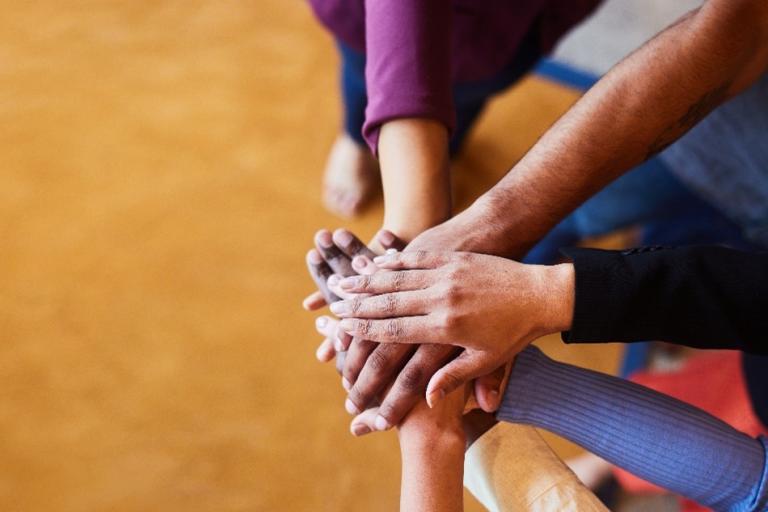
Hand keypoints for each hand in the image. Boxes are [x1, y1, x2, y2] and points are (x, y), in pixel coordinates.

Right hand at [304, 229, 508, 429]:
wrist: (541, 293)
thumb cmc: (514, 333)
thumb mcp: (486, 360)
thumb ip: (452, 378)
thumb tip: (424, 398)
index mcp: (447, 327)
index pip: (396, 329)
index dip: (366, 329)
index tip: (342, 328)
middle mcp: (442, 298)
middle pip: (389, 302)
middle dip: (358, 304)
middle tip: (333, 304)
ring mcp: (447, 274)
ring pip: (397, 277)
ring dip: (367, 279)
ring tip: (342, 280)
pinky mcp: (454, 258)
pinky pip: (416, 258)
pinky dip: (392, 260)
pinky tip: (374, 262)